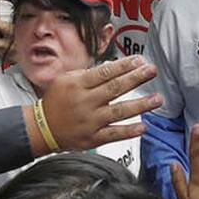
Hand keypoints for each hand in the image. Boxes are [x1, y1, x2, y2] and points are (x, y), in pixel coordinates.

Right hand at [36, 56, 161, 151]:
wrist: (42, 129)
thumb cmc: (55, 102)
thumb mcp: (65, 80)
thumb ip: (87, 74)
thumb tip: (111, 66)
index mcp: (78, 85)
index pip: (105, 72)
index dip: (124, 66)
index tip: (139, 60)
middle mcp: (85, 102)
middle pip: (115, 88)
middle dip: (136, 78)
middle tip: (152, 71)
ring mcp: (90, 121)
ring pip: (118, 112)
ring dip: (140, 105)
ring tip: (157, 99)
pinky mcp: (92, 138)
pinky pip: (113, 134)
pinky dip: (129, 131)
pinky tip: (143, 126)